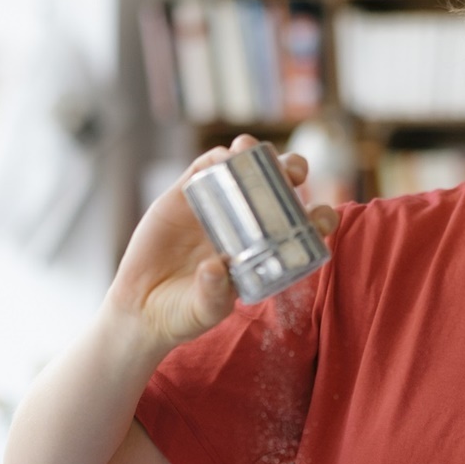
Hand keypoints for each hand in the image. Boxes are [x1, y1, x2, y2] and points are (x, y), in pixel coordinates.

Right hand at [106, 134, 337, 348]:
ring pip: (243, 169)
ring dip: (254, 153)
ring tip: (251, 149)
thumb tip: (216, 267)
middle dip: (292, 170)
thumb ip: (213, 295)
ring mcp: (217, 207)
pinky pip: (203, 169)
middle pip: (279, 187)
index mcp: (265, 250)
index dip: (318, 217)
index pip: (302, 227)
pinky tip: (222, 157)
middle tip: (294, 172)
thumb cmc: (183, 314)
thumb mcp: (204, 312)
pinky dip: (215, 158)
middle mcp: (246, 224)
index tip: (323, 217)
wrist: (141, 309)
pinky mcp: (184, 197)